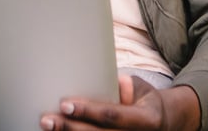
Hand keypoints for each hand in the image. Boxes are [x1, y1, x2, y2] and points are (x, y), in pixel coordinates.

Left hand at [39, 74, 200, 130]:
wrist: (159, 122)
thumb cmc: (143, 99)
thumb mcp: (142, 88)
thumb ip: (126, 86)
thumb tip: (111, 81)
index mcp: (145, 120)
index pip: (111, 116)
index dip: (88, 111)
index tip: (66, 104)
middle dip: (70, 128)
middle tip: (47, 119)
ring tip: (47, 127)